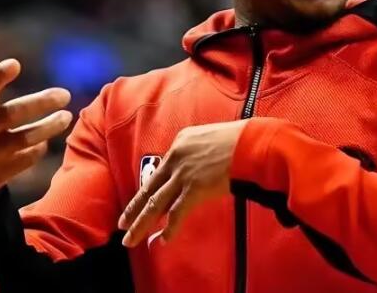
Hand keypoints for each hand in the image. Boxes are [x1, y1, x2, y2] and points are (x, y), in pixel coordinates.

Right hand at [0, 59, 72, 193]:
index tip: (15, 64)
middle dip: (41, 102)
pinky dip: (40, 147)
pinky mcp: (3, 169)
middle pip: (13, 113)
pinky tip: (44, 140)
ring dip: (50, 126)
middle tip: (65, 95)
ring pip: (25, 138)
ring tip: (67, 116)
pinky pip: (29, 156)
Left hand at [119, 119, 251, 246]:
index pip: (162, 168)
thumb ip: (202, 150)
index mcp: (181, 141)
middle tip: (122, 224)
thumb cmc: (242, 138)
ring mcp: (183, 174)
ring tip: (130, 239)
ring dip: (141, 224)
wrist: (253, 144)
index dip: (151, 187)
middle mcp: (176, 157)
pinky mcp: (194, 188)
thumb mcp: (215, 136)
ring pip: (155, 203)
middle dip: (134, 209)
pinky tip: (163, 240)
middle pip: (150, 188)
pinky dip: (170, 229)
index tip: (144, 198)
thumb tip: (203, 166)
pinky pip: (177, 213)